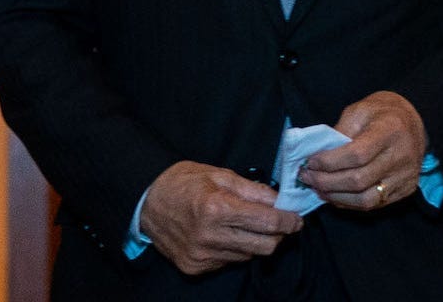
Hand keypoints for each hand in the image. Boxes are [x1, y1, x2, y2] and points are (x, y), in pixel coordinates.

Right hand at [139, 161, 302, 275]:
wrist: (145, 203)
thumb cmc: (183, 183)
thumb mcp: (219, 175)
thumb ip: (253, 189)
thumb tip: (280, 200)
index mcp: (216, 208)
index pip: (268, 222)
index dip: (289, 221)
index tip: (297, 218)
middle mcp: (209, 236)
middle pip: (265, 246)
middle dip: (278, 235)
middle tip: (279, 222)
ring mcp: (201, 255)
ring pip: (249, 255)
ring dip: (255, 242)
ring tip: (244, 225)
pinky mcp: (195, 267)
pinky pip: (229, 262)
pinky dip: (234, 249)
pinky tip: (224, 235)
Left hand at [301, 91, 427, 210]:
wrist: (412, 122)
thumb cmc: (381, 114)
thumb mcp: (359, 111)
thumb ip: (339, 132)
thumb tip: (316, 157)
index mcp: (390, 130)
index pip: (357, 155)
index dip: (329, 162)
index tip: (310, 162)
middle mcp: (402, 156)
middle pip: (359, 180)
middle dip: (326, 182)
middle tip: (307, 177)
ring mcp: (406, 176)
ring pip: (366, 199)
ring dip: (336, 197)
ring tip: (318, 189)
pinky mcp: (406, 189)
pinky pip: (374, 205)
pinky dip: (350, 203)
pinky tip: (335, 195)